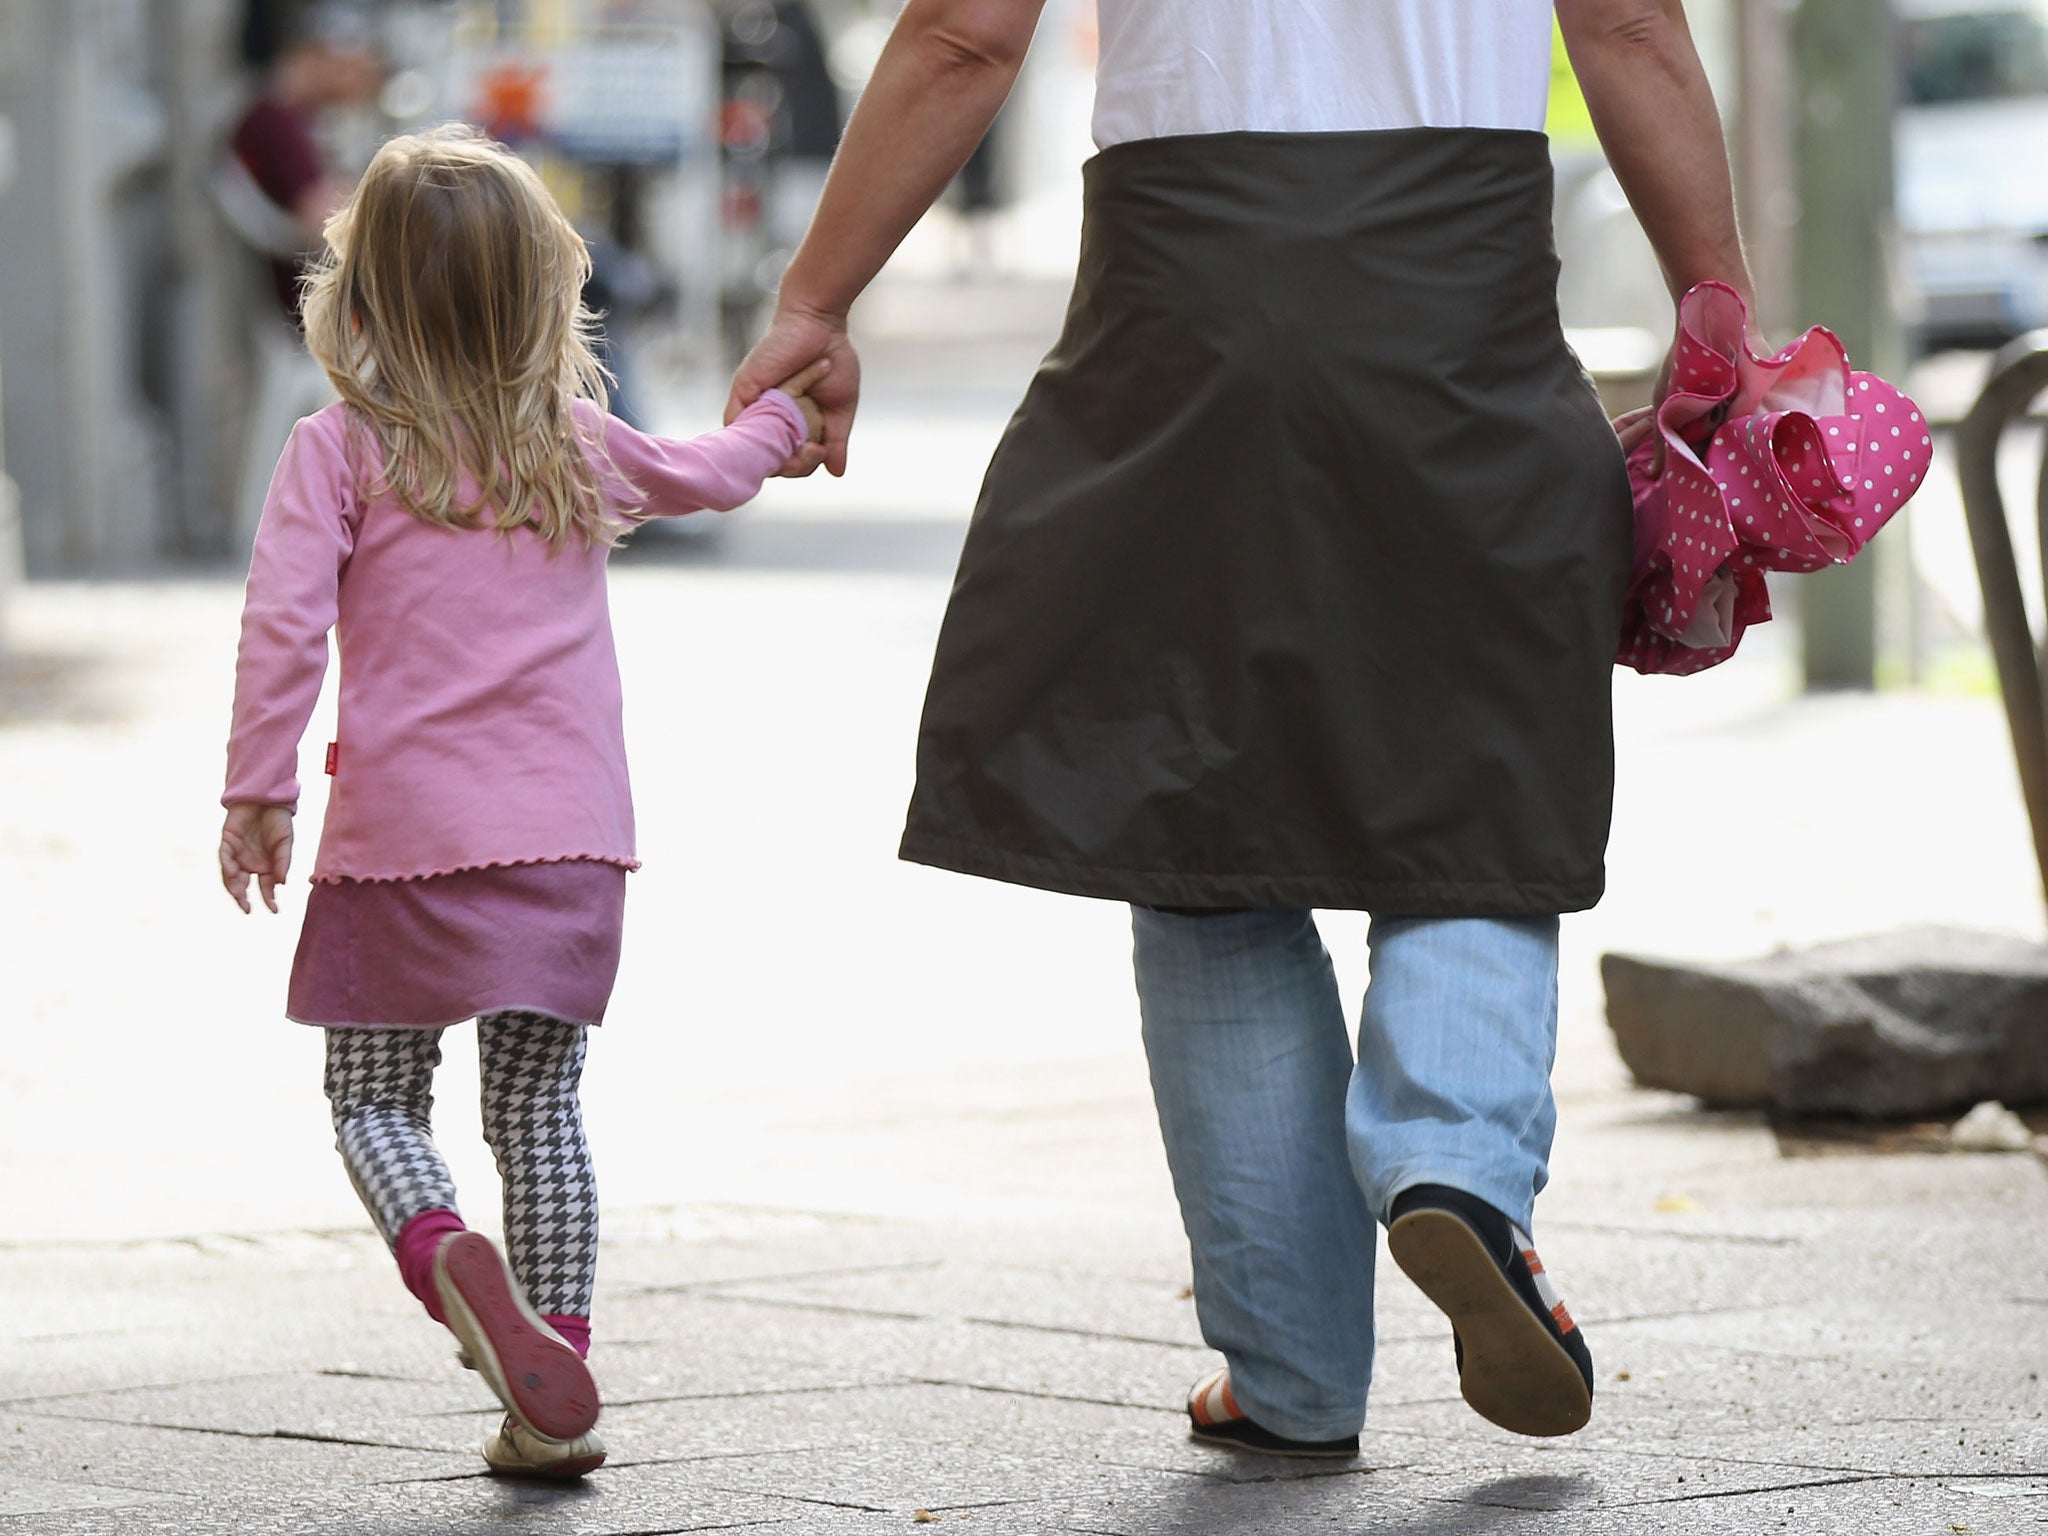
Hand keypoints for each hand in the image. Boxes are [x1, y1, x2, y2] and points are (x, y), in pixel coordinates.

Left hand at [220, 802, 294, 913]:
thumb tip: (281, 884)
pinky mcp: (227, 843)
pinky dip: (228, 868)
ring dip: (234, 887)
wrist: (267, 799)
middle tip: (248, 909)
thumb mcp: (285, 843)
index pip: (265, 887)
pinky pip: (225, 859)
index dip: (269, 899)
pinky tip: (233, 875)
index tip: (274, 910)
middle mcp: (250, 863)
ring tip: (240, 897)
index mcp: (266, 866)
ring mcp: (237, 854)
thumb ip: (282, 863)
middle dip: (244, 899)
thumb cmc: (278, 820)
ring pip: (231, 876)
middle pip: (243, 886)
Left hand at [727, 302, 860, 477]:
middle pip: (771, 459)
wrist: (820, 321)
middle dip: (794, 465)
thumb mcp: (841, 407)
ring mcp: (755, 406)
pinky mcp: (744, 391)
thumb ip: (837, 440)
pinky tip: (776, 441)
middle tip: (814, 450)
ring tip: (802, 446)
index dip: (804, 465)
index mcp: (792, 422)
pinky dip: (753, 439)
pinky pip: (736, 426)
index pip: (790, 459)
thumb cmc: (834, 357)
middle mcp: (770, 416)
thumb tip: (837, 473)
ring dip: (777, 456)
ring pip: (754, 449)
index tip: (821, 451)